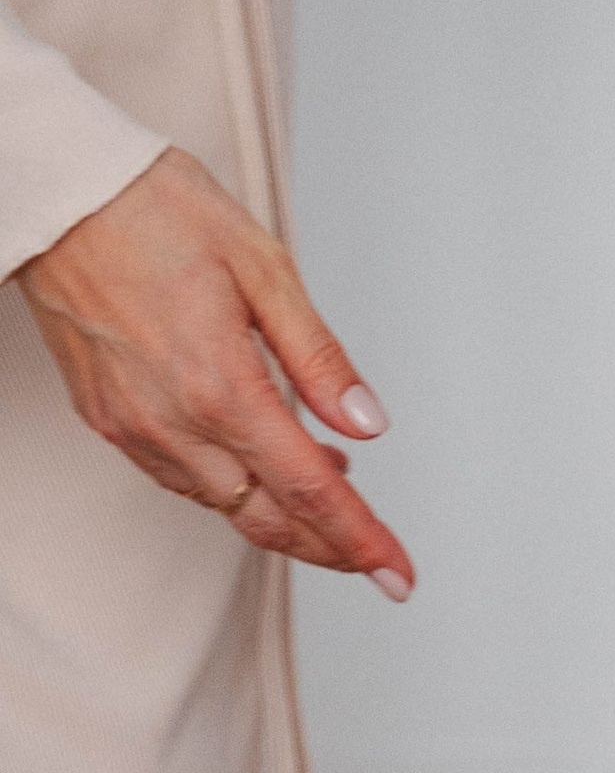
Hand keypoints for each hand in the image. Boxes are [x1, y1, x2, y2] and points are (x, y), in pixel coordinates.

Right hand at [18, 149, 409, 588]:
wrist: (58, 197)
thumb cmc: (156, 212)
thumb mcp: (265, 270)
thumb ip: (319, 358)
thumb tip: (367, 425)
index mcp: (221, 386)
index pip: (310, 491)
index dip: (361, 540)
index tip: (399, 576)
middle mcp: (172, 422)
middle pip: (268, 518)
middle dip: (330, 547)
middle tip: (377, 558)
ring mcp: (135, 427)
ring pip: (224, 505)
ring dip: (283, 512)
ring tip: (334, 485)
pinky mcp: (108, 420)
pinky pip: (182, 480)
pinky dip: (233, 486)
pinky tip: (264, 459)